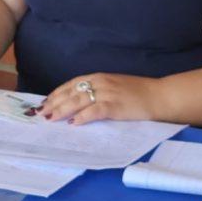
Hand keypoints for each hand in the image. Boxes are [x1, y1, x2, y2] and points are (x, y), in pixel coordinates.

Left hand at [38, 71, 154, 124]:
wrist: (160, 96)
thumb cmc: (138, 93)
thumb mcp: (114, 87)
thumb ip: (98, 92)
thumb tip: (79, 104)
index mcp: (99, 77)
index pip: (71, 84)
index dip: (56, 93)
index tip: (45, 102)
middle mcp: (101, 82)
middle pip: (71, 92)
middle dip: (54, 103)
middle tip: (41, 113)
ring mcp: (108, 93)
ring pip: (79, 100)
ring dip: (63, 109)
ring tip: (51, 118)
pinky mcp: (116, 106)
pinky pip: (95, 110)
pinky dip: (83, 117)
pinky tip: (74, 123)